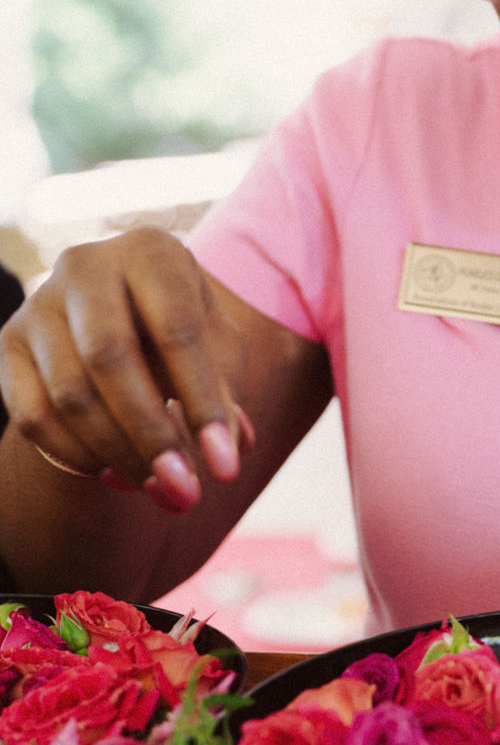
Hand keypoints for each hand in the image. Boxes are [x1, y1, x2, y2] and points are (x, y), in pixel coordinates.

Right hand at [0, 228, 252, 511]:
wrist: (124, 313)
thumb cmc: (183, 331)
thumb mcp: (216, 352)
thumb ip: (224, 398)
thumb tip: (231, 453)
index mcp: (150, 251)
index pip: (177, 330)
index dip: (203, 403)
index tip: (226, 468)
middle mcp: (86, 265)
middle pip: (110, 358)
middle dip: (151, 435)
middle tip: (184, 493)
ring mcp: (39, 303)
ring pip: (69, 394)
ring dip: (117, 455)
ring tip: (158, 490)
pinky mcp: (8, 343)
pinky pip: (31, 415)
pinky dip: (74, 456)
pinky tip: (114, 475)